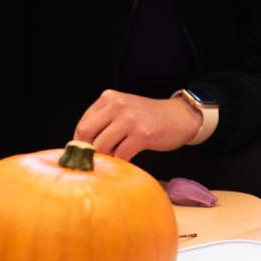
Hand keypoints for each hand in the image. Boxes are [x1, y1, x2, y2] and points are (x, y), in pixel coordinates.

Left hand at [74, 89, 201, 160]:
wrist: (180, 116)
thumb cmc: (149, 118)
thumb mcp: (124, 110)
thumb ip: (104, 122)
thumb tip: (82, 148)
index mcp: (109, 98)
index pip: (83, 124)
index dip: (80, 144)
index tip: (84, 156)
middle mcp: (117, 105)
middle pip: (87, 134)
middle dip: (88, 152)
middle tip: (95, 162)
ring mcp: (130, 119)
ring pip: (102, 146)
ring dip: (105, 159)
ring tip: (113, 162)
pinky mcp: (142, 134)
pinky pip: (121, 154)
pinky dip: (120, 163)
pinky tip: (126, 163)